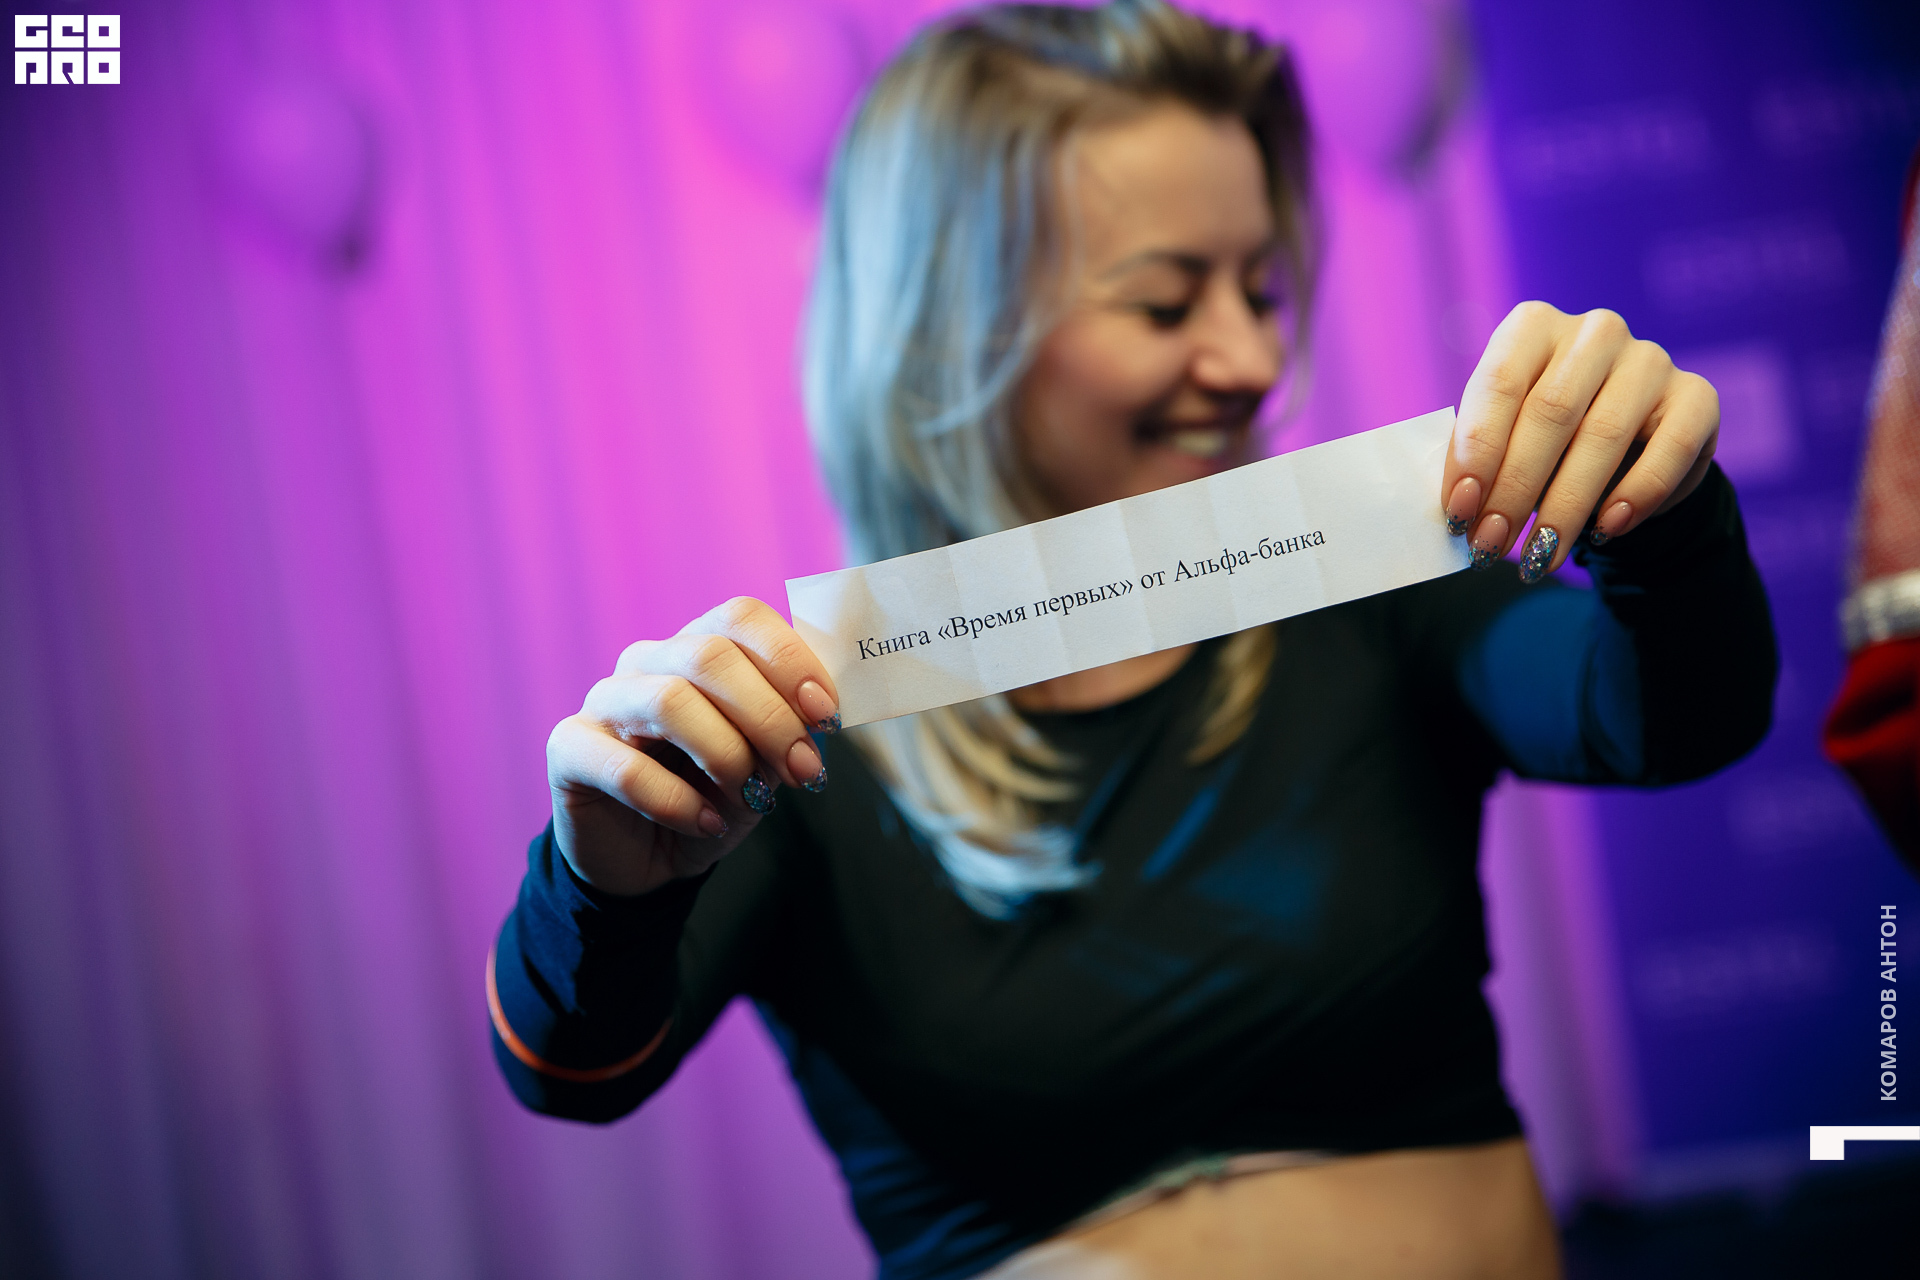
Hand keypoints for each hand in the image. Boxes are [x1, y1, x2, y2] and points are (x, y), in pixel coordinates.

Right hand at [545, 598, 840, 896]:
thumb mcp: (763, 766)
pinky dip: (678, 802)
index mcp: (698, 650)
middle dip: (769, 716)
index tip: (826, 715)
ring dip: (727, 755)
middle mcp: (648, 662)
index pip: (741, 618)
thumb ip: (787, 733)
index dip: (790, 659)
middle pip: (709, 656)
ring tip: (754, 799)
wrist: (646, 858)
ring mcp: (604, 702)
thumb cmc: (711, 797)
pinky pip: (626, 768)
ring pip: (669, 701)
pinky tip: (708, 824)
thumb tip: (818, 719)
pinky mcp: (571, 750)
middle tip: (805, 770)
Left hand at [1441, 301, 1719, 581]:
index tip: (1459, 510)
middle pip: (1550, 412)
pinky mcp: (1696, 396)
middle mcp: (1594, 333)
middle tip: (1492, 545)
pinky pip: (1669, 448)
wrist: (1628, 448)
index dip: (1476, 451)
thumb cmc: (1545, 442)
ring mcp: (1649, 360)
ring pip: (1604, 435)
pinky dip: (1636, 495)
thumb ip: (1483, 461)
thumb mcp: (1506, 440)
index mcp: (1533, 327)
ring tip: (1540, 555)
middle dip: (1515, 489)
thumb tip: (1461, 510)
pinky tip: (1606, 530)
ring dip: (1566, 505)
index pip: (1499, 383)